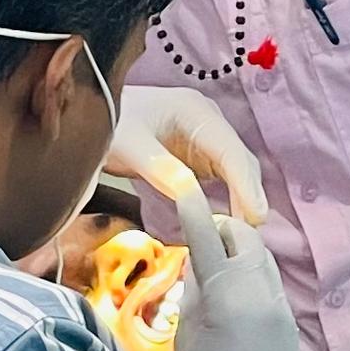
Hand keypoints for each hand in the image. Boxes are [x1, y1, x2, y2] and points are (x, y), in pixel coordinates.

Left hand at [109, 86, 268, 225]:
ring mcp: (207, 137)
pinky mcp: (200, 154)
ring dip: (243, 201)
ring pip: (237, 172)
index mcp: (195, 112)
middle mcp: (209, 121)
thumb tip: (191, 194)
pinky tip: (227, 223)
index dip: (246, 186)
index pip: (232, 151)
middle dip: (249, 198)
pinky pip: (225, 178)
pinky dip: (231, 199)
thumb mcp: (129, 146)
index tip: (254, 219)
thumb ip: (160, 168)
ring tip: (240, 236)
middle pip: (241, 162)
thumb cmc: (111, 123)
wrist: (95, 111)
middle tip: (248, 238)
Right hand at [166, 183, 303, 350]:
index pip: (205, 237)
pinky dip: (253, 277)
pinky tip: (238, 294)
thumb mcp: (187, 337)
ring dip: (240, 250)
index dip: (192, 210)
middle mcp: (257, 294)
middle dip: (223, 228)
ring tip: (219, 264)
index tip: (184, 189)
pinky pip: (271, 284)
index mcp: (223, 297)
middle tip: (204, 236)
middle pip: (244, 236)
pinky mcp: (290, 322)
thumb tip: (196, 259)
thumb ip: (193, 290)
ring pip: (261, 258)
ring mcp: (279, 307)